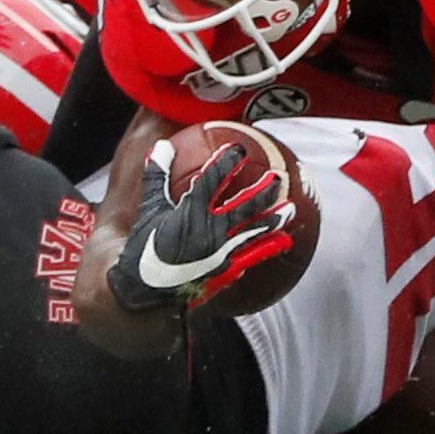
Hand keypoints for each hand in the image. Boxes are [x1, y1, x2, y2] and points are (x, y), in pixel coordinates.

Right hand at [107, 141, 297, 312]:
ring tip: (290, 208)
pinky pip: (250, 257)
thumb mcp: (150, 208)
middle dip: (262, 192)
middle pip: (242, 207)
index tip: (238, 149)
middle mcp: (207, 232)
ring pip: (252, 232)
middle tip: (277, 178)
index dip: (225, 163)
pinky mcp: (224, 269)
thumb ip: (157, 176)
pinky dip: (268, 248)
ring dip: (273, 220)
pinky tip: (285, 240)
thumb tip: (162, 145)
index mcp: (188, 213)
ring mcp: (219, 252)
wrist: (144, 287)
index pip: (211, 182)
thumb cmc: (145, 244)